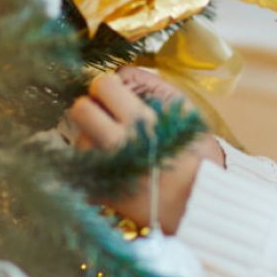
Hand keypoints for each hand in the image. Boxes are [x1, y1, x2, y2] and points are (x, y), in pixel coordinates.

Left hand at [67, 73, 215, 232]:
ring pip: (78, 140)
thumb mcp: (185, 113)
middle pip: (79, 110)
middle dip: (90, 107)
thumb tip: (122, 73)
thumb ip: (154, 88)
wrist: (198, 203)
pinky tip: (110, 166)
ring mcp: (108, 170)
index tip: (113, 94)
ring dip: (90, 139)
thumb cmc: (195, 156)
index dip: (106, 86)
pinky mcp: (101, 193)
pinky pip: (81, 170)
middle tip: (104, 115)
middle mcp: (119, 143)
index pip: (102, 85)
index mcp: (142, 120)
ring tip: (112, 147)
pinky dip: (91, 166)